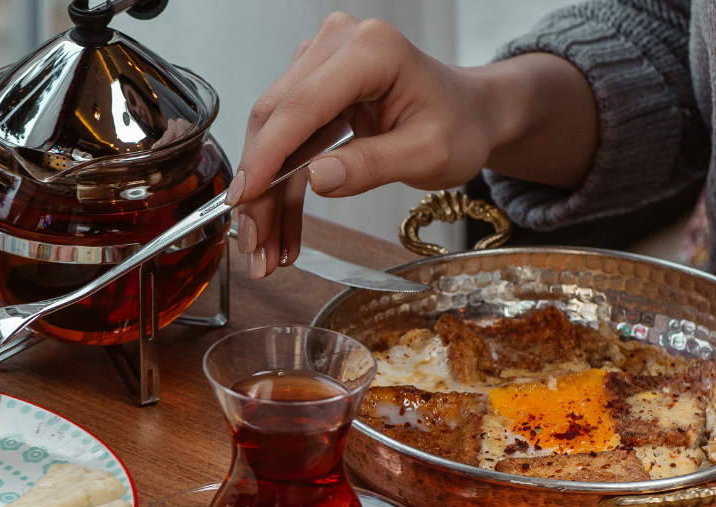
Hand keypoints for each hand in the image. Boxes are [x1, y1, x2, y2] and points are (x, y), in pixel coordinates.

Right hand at [228, 13, 596, 278]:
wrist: (471, 114)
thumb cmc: (459, 125)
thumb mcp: (428, 154)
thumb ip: (372, 165)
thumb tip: (317, 178)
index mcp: (370, 51)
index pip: (300, 108)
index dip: (265, 158)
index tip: (244, 200)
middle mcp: (337, 46)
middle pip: (275, 122)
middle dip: (259, 190)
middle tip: (253, 244)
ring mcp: (321, 64)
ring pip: (273, 137)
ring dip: (266, 198)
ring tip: (265, 250)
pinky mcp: (315, 89)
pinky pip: (287, 142)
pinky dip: (282, 189)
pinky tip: (280, 230)